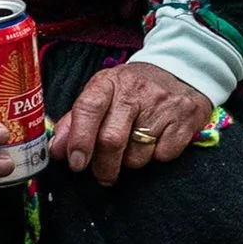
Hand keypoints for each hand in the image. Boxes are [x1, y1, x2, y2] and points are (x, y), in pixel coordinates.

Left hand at [50, 60, 214, 186]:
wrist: (184, 69)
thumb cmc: (134, 89)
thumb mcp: (103, 94)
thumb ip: (76, 121)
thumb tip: (56, 150)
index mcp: (110, 82)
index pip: (89, 108)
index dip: (79, 139)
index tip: (76, 163)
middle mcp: (137, 90)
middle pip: (112, 140)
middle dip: (103, 166)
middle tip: (102, 175)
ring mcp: (164, 104)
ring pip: (137, 155)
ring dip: (130, 163)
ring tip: (133, 149)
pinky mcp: (186, 118)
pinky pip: (164, 155)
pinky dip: (156, 157)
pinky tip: (156, 141)